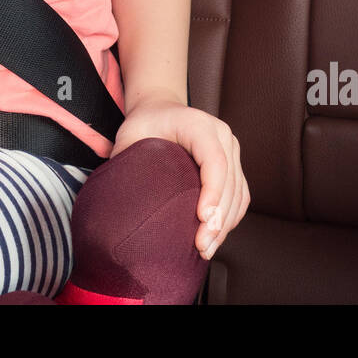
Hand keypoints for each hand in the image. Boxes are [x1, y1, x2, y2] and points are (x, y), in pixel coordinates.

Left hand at [110, 98, 247, 260]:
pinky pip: (240, 194)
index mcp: (198, 124)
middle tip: (202, 246)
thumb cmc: (145, 123)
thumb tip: (117, 200)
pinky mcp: (233, 164)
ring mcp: (231, 149)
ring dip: (226, 223)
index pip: (214, 159)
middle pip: (230, 181)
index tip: (202, 218)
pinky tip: (216, 236)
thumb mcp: (129, 134)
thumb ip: (124, 160)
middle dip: (219, 218)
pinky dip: (231, 217)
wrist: (160, 108)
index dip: (212, 190)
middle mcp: (221, 135)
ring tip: (207, 248)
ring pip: (238, 192)